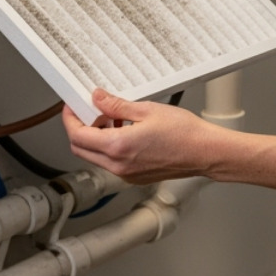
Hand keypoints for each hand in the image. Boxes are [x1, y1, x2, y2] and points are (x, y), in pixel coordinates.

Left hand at [62, 89, 218, 184]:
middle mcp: (118, 165)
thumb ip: (116, 105)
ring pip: (95, 156)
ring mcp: (126, 174)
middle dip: (79, 128)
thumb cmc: (184, 133)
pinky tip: (125, 132)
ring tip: (113, 119)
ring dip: (95, 138)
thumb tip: (98, 98)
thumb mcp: (146, 109)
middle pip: (80, 149)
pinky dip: (109, 147)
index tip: (73, 107)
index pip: (77, 136)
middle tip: (90, 111)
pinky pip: (111, 163)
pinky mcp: (135, 177)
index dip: (70, 119)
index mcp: (118, 147)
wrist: (205, 152)